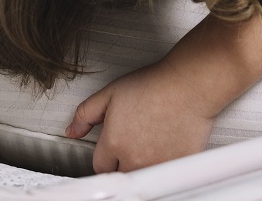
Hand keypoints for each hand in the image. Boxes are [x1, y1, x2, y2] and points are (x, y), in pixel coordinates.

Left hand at [66, 59, 217, 172]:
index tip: (113, 149)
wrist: (189, 85)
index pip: (99, 165)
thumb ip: (86, 113)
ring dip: (141, 166)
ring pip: (141, 177)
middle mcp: (134, 158)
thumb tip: (72, 130)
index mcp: (114, 142)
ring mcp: (156, 165)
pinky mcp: (177, 167)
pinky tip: (165, 149)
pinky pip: (165, 177)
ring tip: (149, 145)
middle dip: (121, 163)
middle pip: (119, 174)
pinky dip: (163, 167)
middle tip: (132, 144)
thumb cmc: (156, 86)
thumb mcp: (110, 92)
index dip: (105, 155)